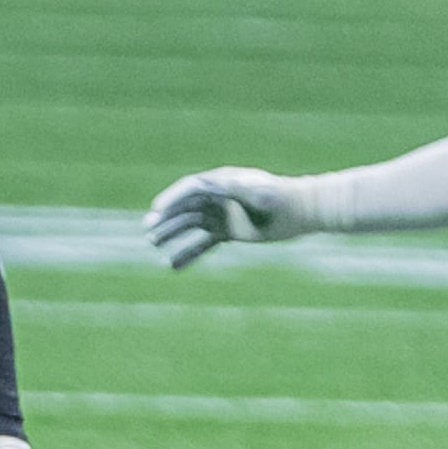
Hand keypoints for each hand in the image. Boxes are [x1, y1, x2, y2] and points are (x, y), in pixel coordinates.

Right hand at [144, 166, 307, 268]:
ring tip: (154, 244)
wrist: (299, 211)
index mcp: (220, 183)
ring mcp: (220, 216)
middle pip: (185, 208)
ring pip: (190, 226)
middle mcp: (216, 198)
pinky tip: (173, 265)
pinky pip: (202, 244)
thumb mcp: (257, 191)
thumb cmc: (279, 197)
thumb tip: (211, 186)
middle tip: (148, 230)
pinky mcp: (227, 232)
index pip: (189, 190)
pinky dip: (188, 254)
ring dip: (172, 234)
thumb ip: (235, 188)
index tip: (157, 210)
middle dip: (166, 218)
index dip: (172, 199)